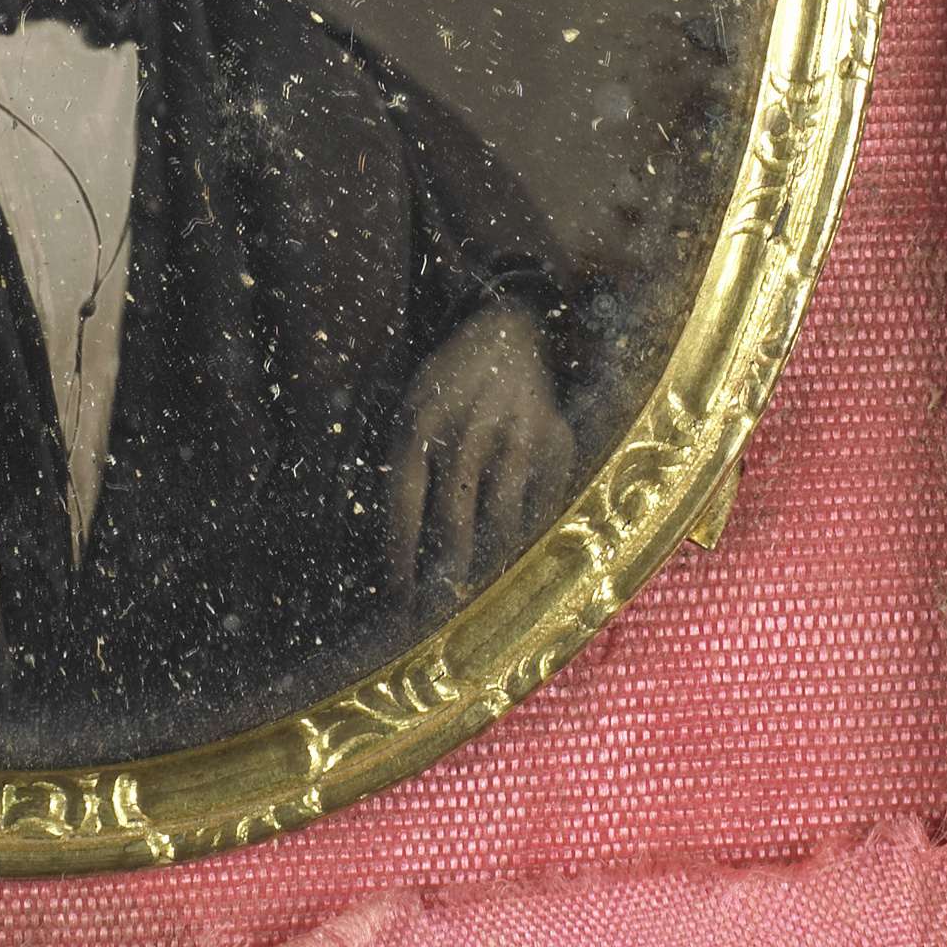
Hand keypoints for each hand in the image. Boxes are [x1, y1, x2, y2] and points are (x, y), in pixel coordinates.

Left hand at [388, 303, 575, 602]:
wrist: (511, 330)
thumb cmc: (450, 381)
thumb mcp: (410, 407)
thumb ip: (402, 465)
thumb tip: (389, 542)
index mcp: (420, 420)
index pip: (404, 503)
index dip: (400, 556)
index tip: (397, 598)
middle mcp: (467, 429)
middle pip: (453, 521)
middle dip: (443, 575)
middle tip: (438, 616)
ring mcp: (516, 435)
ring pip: (502, 521)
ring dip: (489, 566)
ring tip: (480, 599)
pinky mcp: (557, 440)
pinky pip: (544, 506)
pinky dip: (532, 538)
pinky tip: (522, 560)